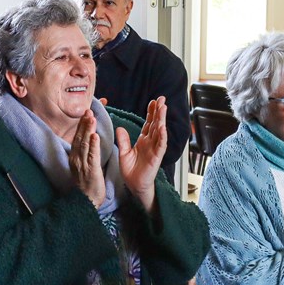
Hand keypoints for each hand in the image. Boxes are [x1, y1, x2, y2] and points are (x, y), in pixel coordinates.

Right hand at [69, 109, 106, 208]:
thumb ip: (85, 153)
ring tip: (91, 118)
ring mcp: (82, 164)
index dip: (82, 125)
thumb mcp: (83, 166)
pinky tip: (95, 136)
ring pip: (85, 144)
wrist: (85, 201)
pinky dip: (93, 145)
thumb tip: (89, 141)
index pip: (78, 137)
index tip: (86, 113)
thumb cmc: (87, 184)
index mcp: (75, 157)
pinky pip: (92, 156)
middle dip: (84, 123)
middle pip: (80, 138)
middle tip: (88, 110)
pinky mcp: (90, 170)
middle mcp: (76, 159)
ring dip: (88, 130)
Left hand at [117, 97, 167, 212]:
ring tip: (164, 107)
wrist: (134, 186)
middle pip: (156, 124)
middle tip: (162, 98)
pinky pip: (160, 145)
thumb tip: (119, 127)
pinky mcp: (156, 157)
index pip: (148, 123)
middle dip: (159, 111)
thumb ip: (123, 140)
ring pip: (159, 131)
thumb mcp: (123, 153)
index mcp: (143, 141)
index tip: (153, 101)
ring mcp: (154, 149)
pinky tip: (162, 127)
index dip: (151, 112)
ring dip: (162, 119)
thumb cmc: (131, 171)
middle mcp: (150, 143)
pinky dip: (162, 136)